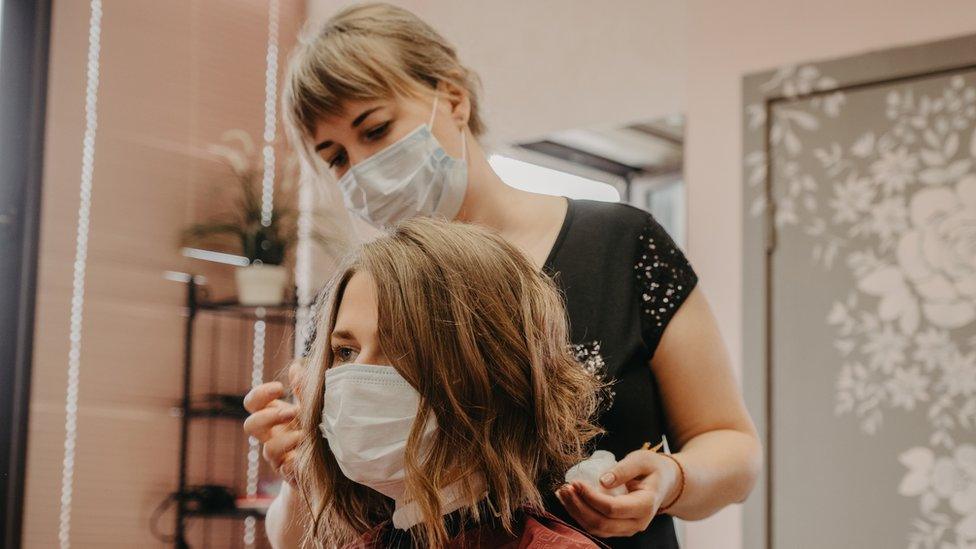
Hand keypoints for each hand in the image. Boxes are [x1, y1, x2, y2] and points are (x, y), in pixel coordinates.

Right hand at [243, 359, 305, 481]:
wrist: (331, 461)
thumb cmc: (317, 426)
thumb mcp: (312, 406)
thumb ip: (303, 389)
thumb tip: (295, 368)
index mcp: (273, 415)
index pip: (252, 403)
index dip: (260, 394)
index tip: (280, 389)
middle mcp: (271, 436)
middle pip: (249, 426)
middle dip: (269, 417)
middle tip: (292, 412)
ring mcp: (278, 456)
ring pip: (268, 450)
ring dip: (285, 440)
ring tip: (304, 435)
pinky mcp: (290, 473)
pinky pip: (285, 470)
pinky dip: (293, 463)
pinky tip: (303, 456)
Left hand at [555, 448, 680, 537]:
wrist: (664, 482)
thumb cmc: (652, 468)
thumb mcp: (641, 460)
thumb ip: (624, 469)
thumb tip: (602, 481)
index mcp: (645, 505)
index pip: (612, 508)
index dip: (590, 497)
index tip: (576, 482)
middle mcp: (637, 523)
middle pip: (602, 523)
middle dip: (579, 507)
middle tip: (564, 488)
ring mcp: (628, 529)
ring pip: (597, 529)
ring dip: (576, 512)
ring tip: (562, 493)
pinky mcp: (619, 528)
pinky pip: (597, 527)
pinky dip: (580, 515)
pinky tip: (569, 500)